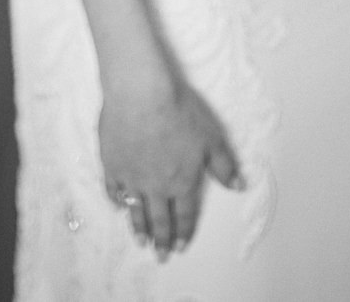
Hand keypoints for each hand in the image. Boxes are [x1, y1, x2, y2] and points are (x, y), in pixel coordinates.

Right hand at [99, 69, 242, 261]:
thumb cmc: (179, 111)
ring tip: (142, 242)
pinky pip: (113, 189)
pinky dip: (117, 201)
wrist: (141, 94)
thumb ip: (224, 165)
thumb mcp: (211, 137)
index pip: (184, 213)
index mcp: (182, 181)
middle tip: (161, 255)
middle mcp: (156, 186)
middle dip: (162, 240)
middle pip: (160, 219)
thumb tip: (238, 186)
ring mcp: (131, 177)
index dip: (184, 231)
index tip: (181, 246)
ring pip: (136, 210)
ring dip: (140, 228)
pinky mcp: (112, 164)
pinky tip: (119, 206)